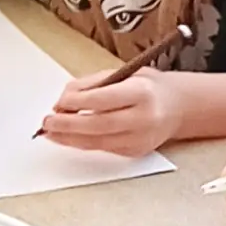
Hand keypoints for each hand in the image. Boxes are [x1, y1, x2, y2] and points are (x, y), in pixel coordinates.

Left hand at [37, 68, 181, 156]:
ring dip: (68, 138)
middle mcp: (143, 117)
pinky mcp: (135, 151)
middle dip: (67, 125)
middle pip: (96, 125)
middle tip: (47, 122)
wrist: (178, 106)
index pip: (101, 100)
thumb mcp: (124, 74)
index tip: (58, 103)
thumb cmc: (147, 87)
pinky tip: (68, 137)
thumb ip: (92, 84)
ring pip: (96, 142)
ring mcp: (140, 138)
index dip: (75, 103)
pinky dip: (82, 143)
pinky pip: (102, 148)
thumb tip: (63, 100)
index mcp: (141, 92)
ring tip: (51, 132)